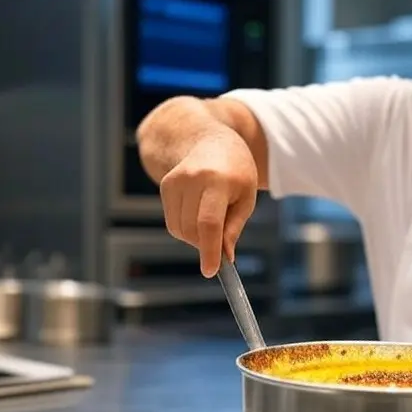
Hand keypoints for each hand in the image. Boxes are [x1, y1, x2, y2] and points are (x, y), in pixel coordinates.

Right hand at [157, 130, 257, 277]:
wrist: (210, 140)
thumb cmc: (236, 172)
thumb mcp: (246, 197)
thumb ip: (234, 227)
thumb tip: (225, 256)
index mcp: (219, 180)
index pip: (209, 222)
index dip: (209, 250)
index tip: (211, 271)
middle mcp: (193, 179)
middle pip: (193, 230)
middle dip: (206, 245)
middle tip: (222, 245)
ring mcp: (175, 181)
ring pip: (180, 229)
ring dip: (196, 237)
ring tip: (214, 220)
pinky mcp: (165, 185)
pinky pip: (173, 222)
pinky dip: (186, 228)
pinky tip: (199, 212)